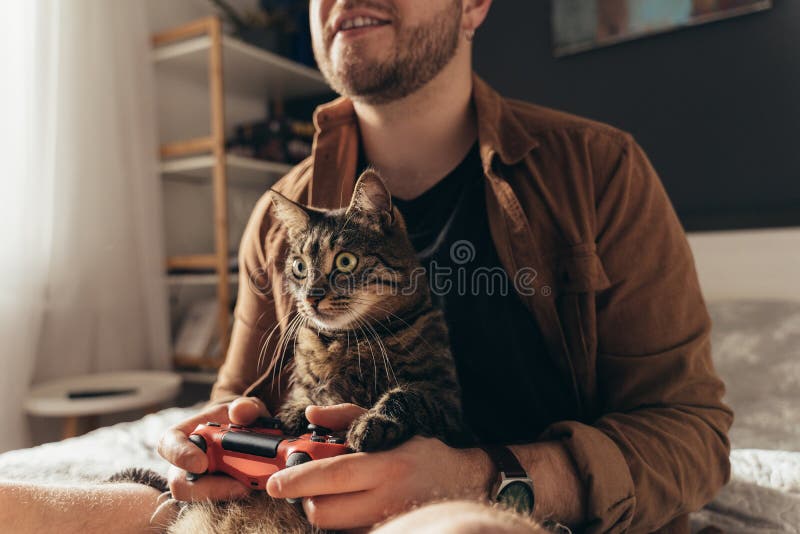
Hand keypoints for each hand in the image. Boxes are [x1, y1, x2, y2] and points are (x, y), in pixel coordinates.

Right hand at [157, 396, 269, 501]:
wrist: (248, 436)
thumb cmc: (240, 420)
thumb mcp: (248, 408)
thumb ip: (247, 407)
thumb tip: (239, 411)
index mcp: (187, 434)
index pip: (169, 443)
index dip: (180, 455)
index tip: (202, 464)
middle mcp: (185, 462)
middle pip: (181, 483)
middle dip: (209, 488)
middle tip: (240, 485)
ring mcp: (196, 483)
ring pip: (199, 500)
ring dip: (225, 496)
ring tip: (250, 487)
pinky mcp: (211, 497)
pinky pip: (216, 506)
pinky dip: (234, 500)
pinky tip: (251, 491)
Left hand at [266, 403, 493, 529]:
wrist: (463, 480)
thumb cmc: (420, 448)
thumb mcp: (388, 423)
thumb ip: (347, 416)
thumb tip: (311, 415)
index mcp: (385, 465)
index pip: (331, 477)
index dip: (297, 480)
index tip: (274, 483)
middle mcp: (386, 499)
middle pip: (323, 513)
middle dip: (306, 499)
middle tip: (310, 484)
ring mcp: (388, 521)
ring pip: (334, 527)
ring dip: (325, 511)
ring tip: (339, 492)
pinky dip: (342, 522)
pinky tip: (354, 505)